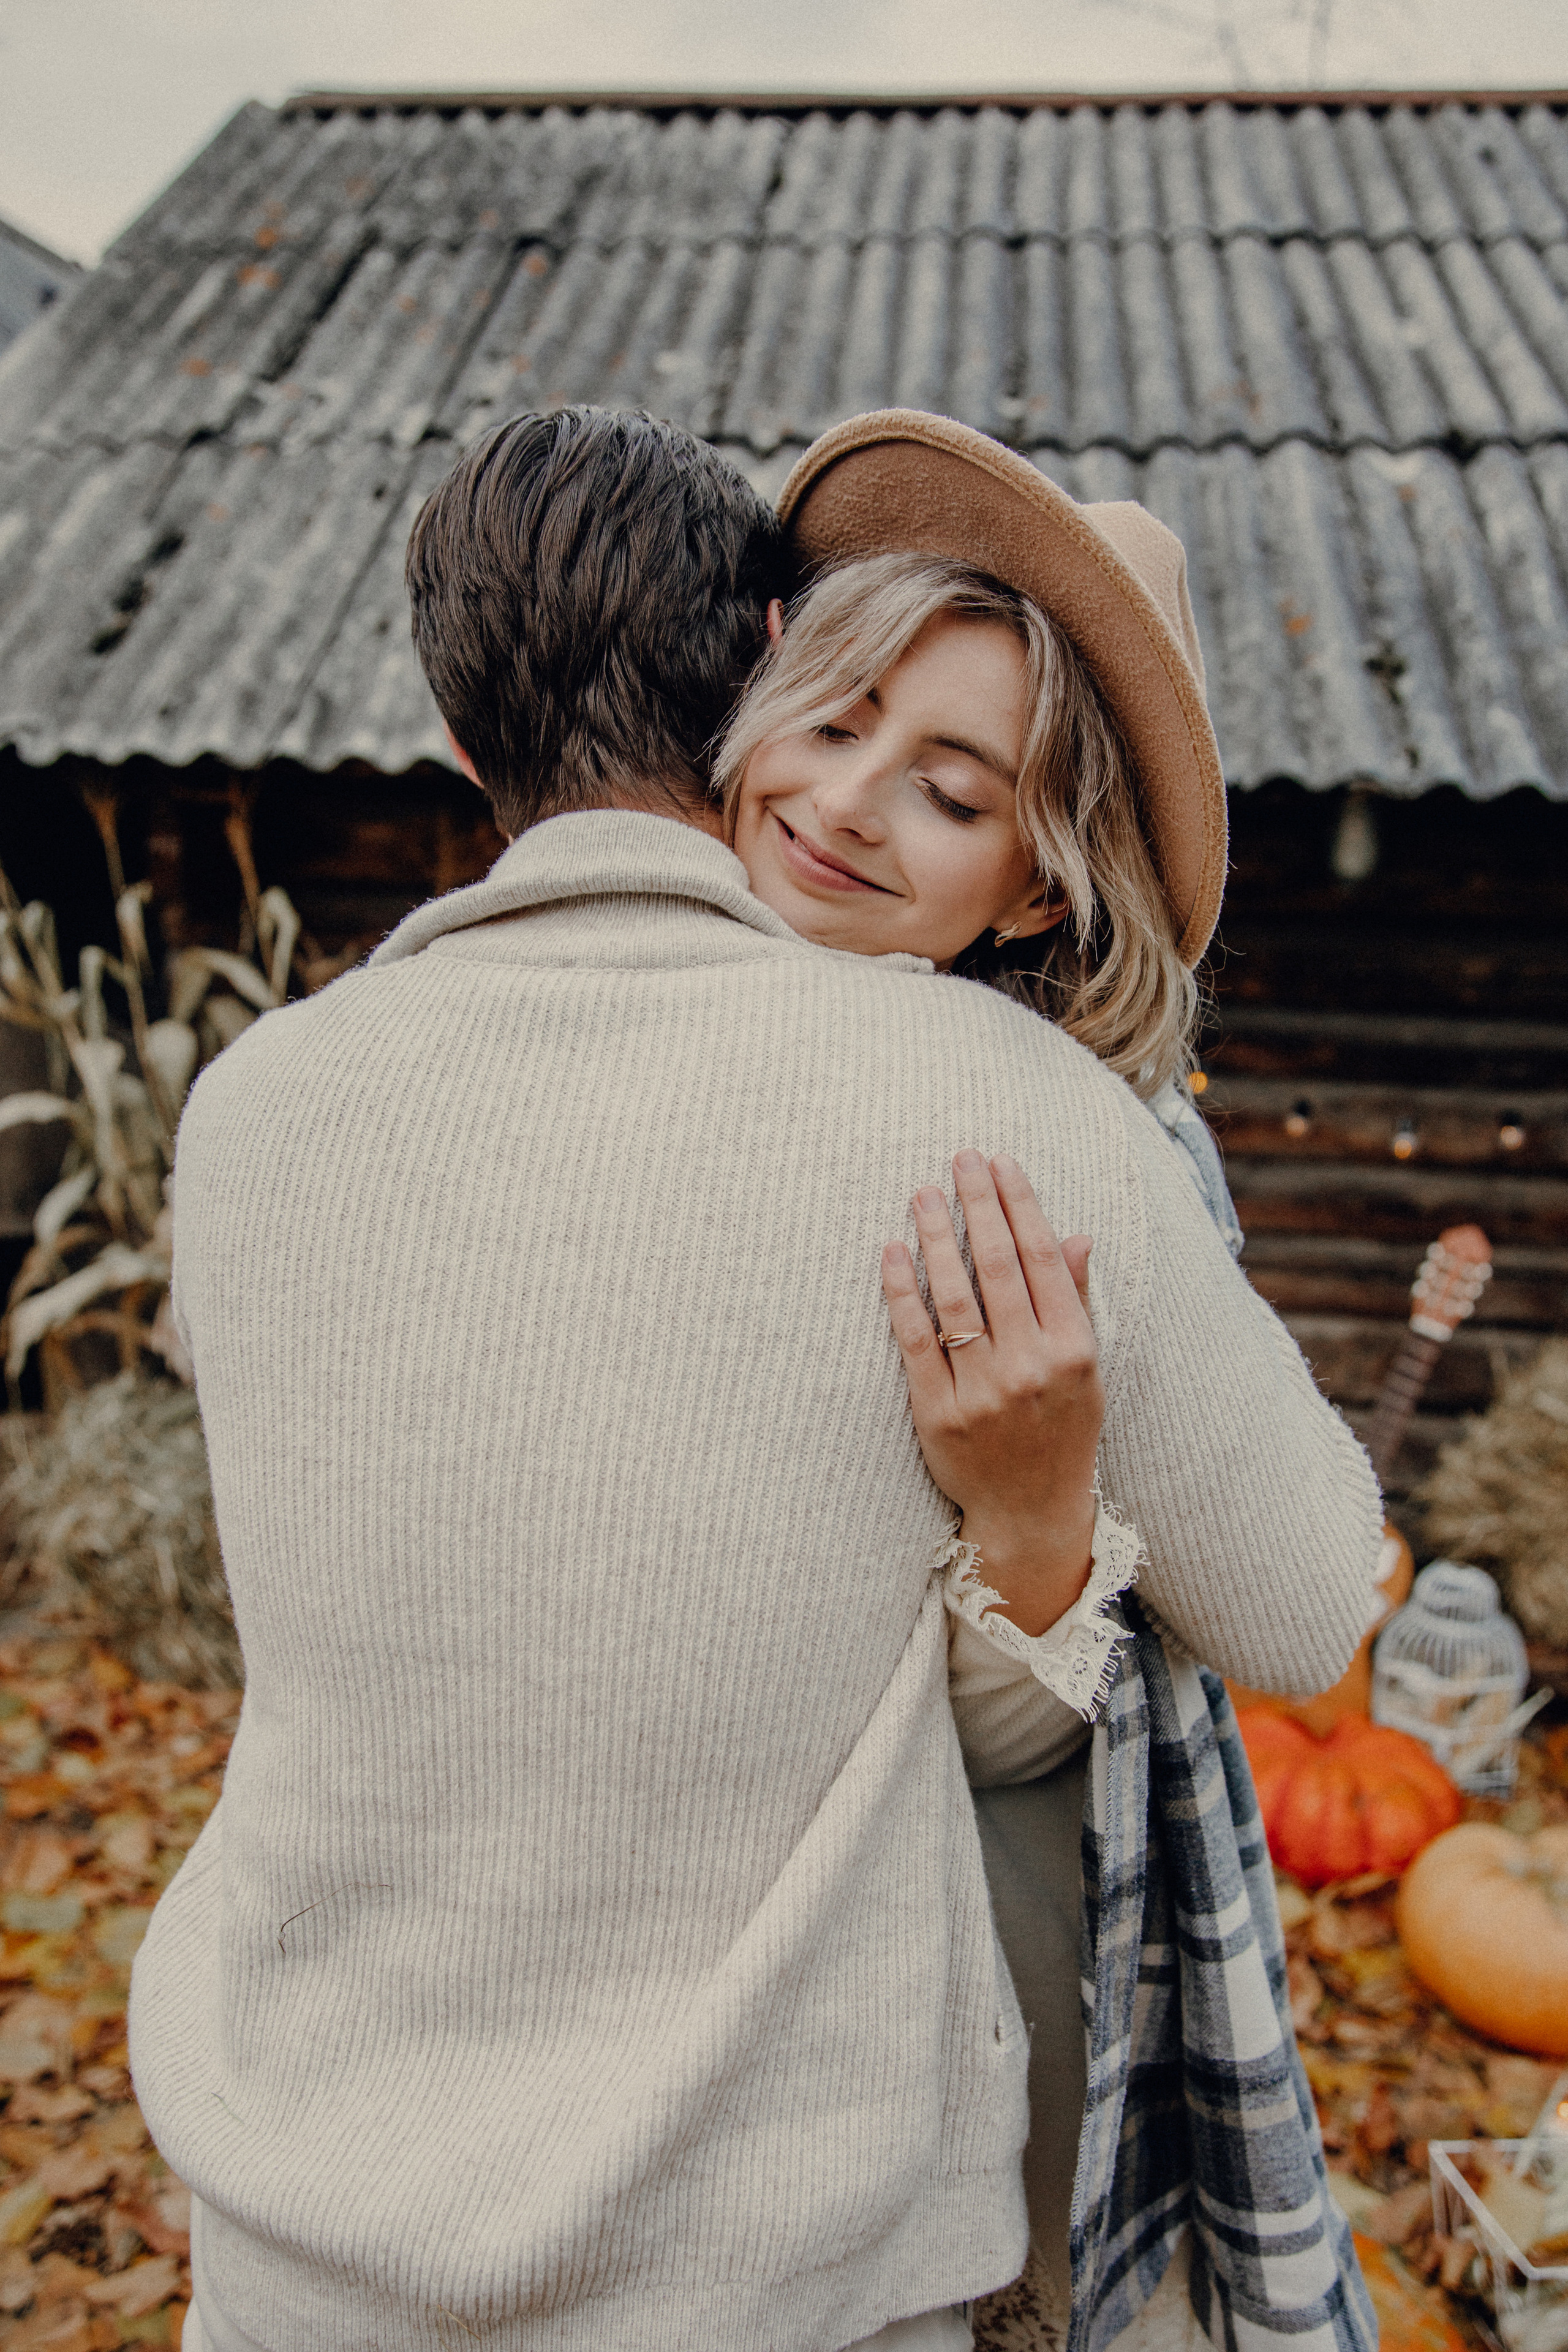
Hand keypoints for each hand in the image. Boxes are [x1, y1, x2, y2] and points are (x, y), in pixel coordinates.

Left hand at [882, 1150, 1103, 1637]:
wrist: (1032, 1513)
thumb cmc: (1062, 1432)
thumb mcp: (1086, 1371)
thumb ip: (1074, 1303)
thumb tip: (1074, 1236)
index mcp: (1072, 1350)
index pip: (1043, 1260)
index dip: (1020, 1205)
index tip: (1001, 1163)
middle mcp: (1029, 1366)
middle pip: (998, 1268)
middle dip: (978, 1205)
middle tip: (960, 1158)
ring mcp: (981, 1390)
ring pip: (954, 1297)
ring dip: (937, 1237)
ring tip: (923, 1193)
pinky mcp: (937, 1412)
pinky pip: (915, 1339)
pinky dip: (901, 1291)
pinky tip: (892, 1251)